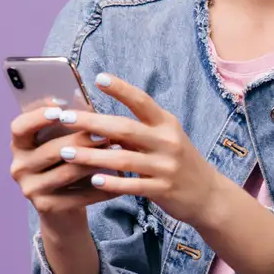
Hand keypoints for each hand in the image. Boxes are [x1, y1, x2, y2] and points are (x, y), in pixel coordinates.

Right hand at [9, 98, 129, 218]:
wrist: (62, 210)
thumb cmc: (65, 165)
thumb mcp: (61, 142)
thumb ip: (68, 124)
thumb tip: (82, 98)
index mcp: (19, 146)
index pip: (19, 128)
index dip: (38, 117)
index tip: (61, 109)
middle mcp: (19, 167)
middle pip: (51, 150)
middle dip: (82, 140)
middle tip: (106, 133)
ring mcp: (31, 189)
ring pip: (68, 172)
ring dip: (96, 161)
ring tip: (119, 152)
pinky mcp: (47, 207)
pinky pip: (79, 195)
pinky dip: (102, 186)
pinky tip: (120, 180)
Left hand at [56, 71, 232, 228]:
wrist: (208, 195)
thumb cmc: (178, 162)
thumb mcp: (165, 139)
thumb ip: (137, 130)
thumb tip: (97, 119)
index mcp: (166, 124)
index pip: (142, 101)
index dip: (121, 89)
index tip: (98, 78)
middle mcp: (168, 142)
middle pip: (125, 129)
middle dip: (92, 123)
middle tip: (65, 118)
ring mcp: (166, 167)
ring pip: (124, 159)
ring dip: (92, 156)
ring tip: (66, 153)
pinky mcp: (163, 190)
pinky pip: (133, 186)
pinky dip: (112, 183)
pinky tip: (93, 180)